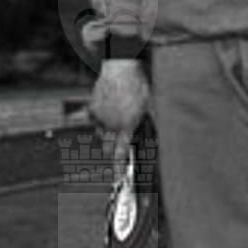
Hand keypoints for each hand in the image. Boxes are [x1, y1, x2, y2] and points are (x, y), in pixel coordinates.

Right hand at [90, 58, 151, 178]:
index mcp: (126, 126)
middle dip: (114, 151)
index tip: (118, 181)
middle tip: (122, 143)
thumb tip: (157, 142)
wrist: (120, 66)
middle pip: (108, 148)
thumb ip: (151, 125)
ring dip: (109, 134)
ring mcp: (98, 117)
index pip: (120, 154)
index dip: (119, 170)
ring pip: (102, 135)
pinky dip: (101, 119)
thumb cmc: (140, 86)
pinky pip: (95, 120)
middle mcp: (110, 124)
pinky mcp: (91, 108)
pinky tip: (111, 106)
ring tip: (120, 117)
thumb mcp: (152, 106)